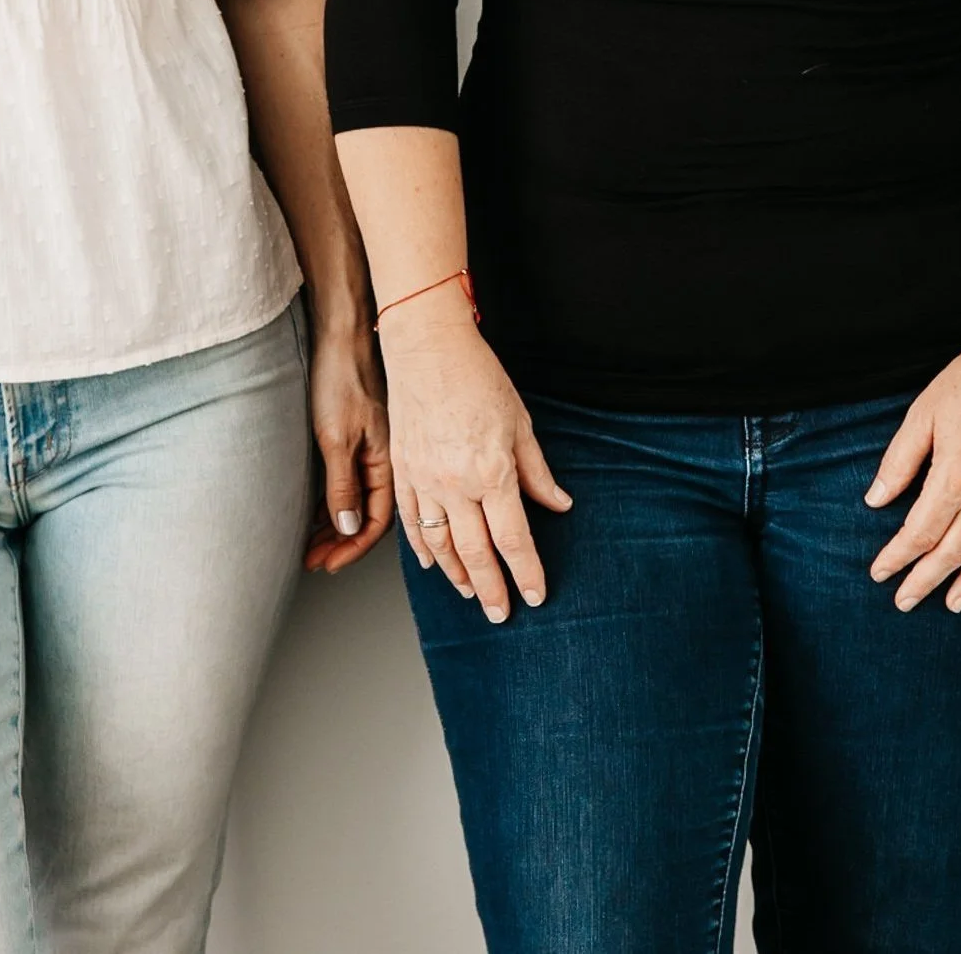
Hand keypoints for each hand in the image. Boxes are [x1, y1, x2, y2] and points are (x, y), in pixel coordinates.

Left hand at [302, 316, 393, 573]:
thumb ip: (344, 486)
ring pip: (356, 497)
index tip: (328, 564)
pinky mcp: (354, 433)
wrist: (342, 330)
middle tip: (313, 561)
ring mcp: (369, 445)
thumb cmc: (342, 377)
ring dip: (334, 524)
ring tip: (310, 544)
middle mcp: (383, 458)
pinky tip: (315, 510)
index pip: (376, 522)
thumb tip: (348, 530)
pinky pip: (348, 479)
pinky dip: (332, 500)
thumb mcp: (337, 438)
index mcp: (388, 462)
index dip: (352, 548)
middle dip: (340, 542)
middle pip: (366, 514)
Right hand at [381, 291, 571, 621]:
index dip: (526, 572)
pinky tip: (432, 562)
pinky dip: (421, 547)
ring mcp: (423, 479)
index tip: (535, 595)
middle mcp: (455, 483)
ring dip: (456, 574)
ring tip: (470, 592)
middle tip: (500, 613)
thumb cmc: (477, 376)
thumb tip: (559, 504)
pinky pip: (409, 520)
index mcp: (492, 472)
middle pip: (476, 552)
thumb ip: (537, 471)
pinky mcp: (401, 469)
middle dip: (491, 588)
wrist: (426, 346)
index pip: (513, 538)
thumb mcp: (520, 423)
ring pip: (440, 543)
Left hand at [866, 331, 960, 612]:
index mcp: (953, 479)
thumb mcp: (921, 417)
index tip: (879, 574)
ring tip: (952, 605)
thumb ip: (898, 463)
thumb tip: (874, 501)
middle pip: (951, 552)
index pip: (919, 533)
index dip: (897, 557)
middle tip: (904, 602)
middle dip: (925, 581)